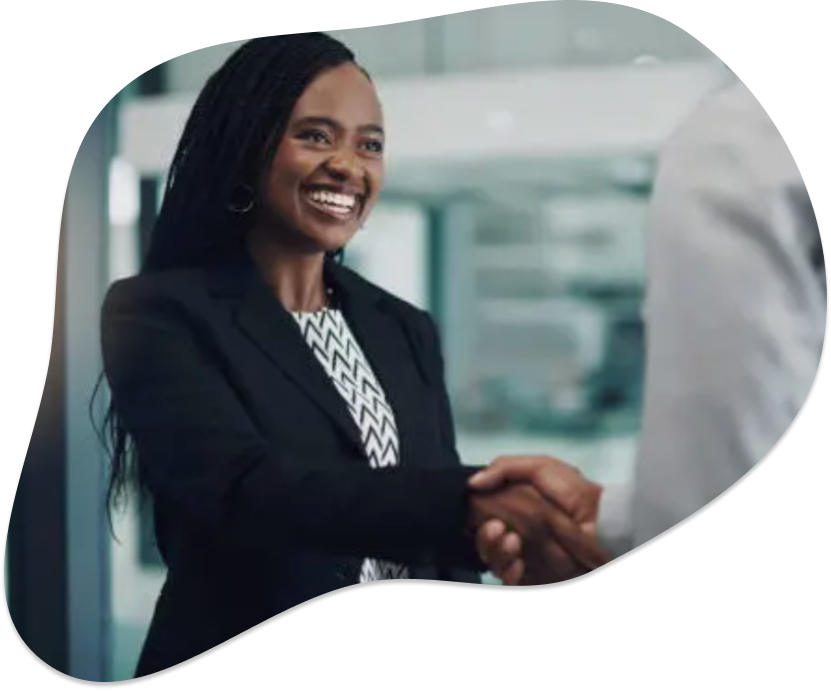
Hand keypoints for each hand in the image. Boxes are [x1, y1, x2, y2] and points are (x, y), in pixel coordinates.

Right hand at [470, 456, 609, 584]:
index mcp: (514, 510)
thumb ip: (505, 468)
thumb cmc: (575, 494)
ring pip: (492, 561)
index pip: (481, 517)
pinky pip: (509, 579)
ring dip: (494, 551)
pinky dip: (508, 571)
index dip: (474, 516)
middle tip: (496, 528)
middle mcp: (516, 534)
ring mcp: (524, 559)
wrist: (606, 524)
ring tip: (512, 540)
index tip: (477, 512)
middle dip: (484, 536)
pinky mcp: (533, 578)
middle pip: (483, 541)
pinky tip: (518, 562)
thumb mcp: (541, 468)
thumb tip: (472, 483)